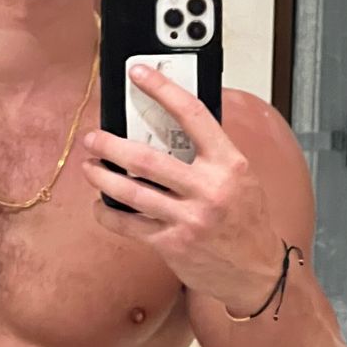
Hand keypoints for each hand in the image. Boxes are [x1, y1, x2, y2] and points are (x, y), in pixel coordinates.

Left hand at [81, 64, 283, 312]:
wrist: (256, 272)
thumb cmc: (246, 221)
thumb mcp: (241, 178)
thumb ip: (210, 154)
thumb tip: (170, 126)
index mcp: (229, 164)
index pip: (192, 116)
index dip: (162, 90)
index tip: (138, 75)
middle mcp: (209, 189)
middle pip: (147, 159)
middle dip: (111, 145)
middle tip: (94, 137)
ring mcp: (188, 219)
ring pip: (131, 192)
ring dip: (102, 177)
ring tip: (89, 166)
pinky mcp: (172, 244)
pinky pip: (129, 225)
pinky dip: (108, 213)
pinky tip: (101, 205)